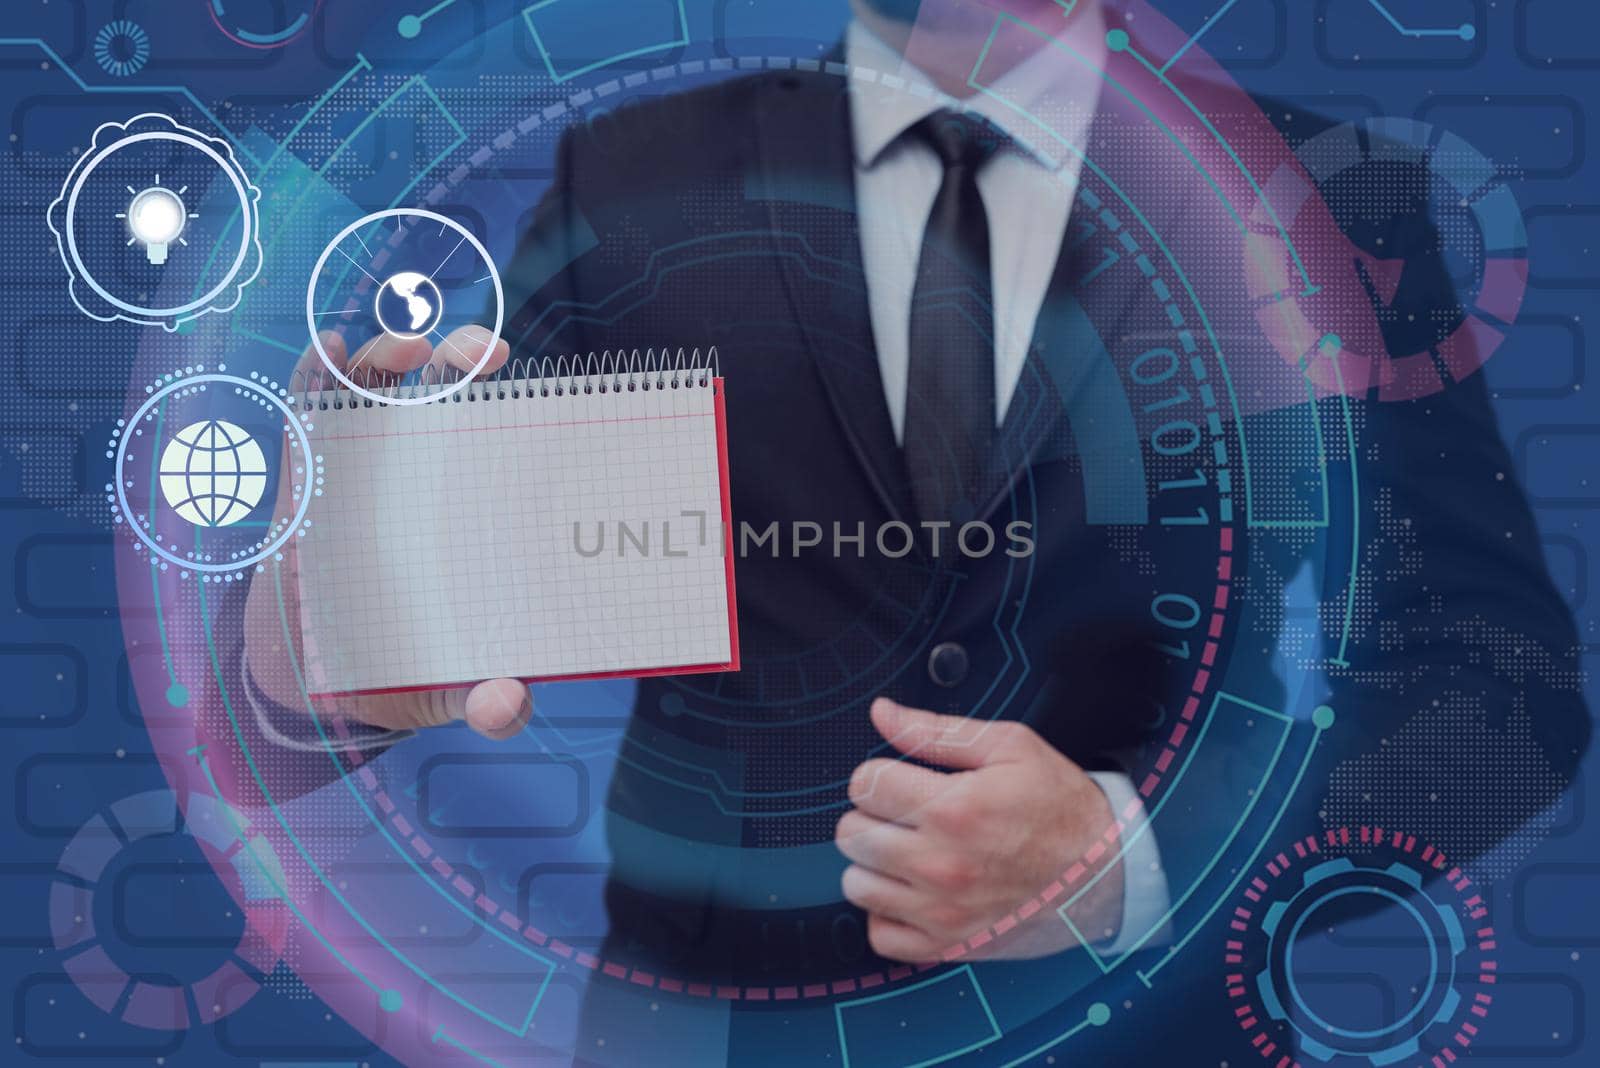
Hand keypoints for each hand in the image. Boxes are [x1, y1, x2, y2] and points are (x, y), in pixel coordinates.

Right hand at [243, 327, 529, 740]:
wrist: (318, 682)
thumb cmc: (406, 668)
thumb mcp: (453, 689)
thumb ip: (487, 703)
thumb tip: (508, 706)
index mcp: (466, 510)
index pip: (497, 435)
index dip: (514, 399)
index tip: (531, 378)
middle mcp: (419, 475)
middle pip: (444, 390)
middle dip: (463, 354)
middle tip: (484, 351)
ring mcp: (359, 466)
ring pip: (378, 386)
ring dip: (391, 350)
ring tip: (412, 343)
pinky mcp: (304, 473)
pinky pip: (309, 407)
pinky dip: (318, 368)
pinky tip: (332, 348)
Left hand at [835, 698, 1125, 961]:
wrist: (1104, 873)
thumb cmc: (1058, 806)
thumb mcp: (1009, 747)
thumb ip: (936, 730)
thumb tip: (882, 713)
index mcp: (953, 809)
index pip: (865, 784)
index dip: (879, 773)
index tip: (900, 778)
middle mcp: (940, 864)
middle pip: (851, 834)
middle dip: (872, 814)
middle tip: (904, 812)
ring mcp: (941, 911)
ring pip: (855, 884)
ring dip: (874, 864)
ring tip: (906, 849)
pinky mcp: (946, 945)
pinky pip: (880, 934)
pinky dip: (887, 913)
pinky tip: (910, 890)